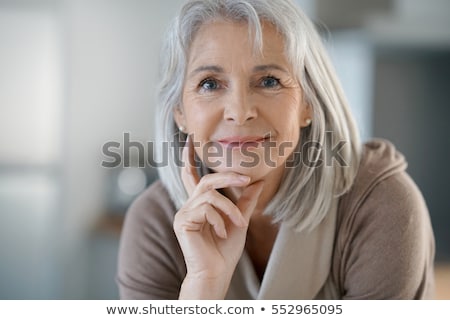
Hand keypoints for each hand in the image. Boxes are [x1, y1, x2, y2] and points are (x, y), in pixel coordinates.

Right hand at [173, 136, 263, 298]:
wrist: (217, 272)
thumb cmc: (226, 250)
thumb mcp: (240, 220)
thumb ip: (246, 201)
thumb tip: (257, 181)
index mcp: (200, 204)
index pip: (191, 176)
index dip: (189, 157)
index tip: (189, 139)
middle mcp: (189, 206)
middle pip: (207, 180)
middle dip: (228, 177)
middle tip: (247, 179)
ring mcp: (184, 213)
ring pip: (210, 195)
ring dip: (230, 208)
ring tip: (238, 224)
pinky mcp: (182, 221)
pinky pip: (206, 208)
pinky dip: (219, 220)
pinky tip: (221, 234)